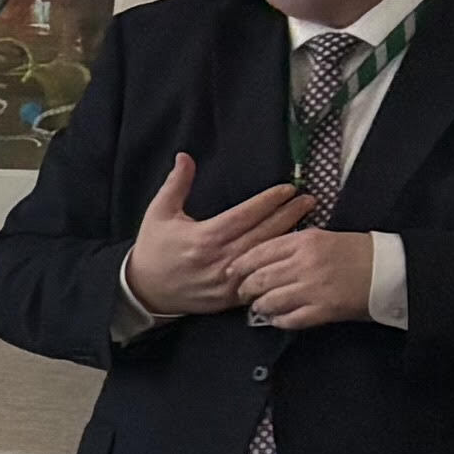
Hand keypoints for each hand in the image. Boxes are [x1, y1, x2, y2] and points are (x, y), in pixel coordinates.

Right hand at [120, 151, 310, 320]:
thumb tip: (185, 156)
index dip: (269, 200)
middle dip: (289, 214)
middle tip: (309, 200)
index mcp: (204, 237)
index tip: (288, 188)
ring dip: (289, 236)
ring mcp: (228, 280)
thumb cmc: (153, 249)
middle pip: (264, 233)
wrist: (145, 291)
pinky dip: (278, 263)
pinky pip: (262, 277)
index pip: (246, 214)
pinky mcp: (231, 296)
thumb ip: (176, 184)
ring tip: (308, 220)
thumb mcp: (158, 213)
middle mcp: (219, 259)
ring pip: (267, 255)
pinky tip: (290, 251)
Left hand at [226, 223, 386, 330]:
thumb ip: (291, 246)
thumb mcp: (322, 238)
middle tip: (243, 294)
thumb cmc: (356, 252)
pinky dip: (279, 321)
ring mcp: (314, 288)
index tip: (231, 273)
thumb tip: (259, 258)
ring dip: (261, 307)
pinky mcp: (325, 309)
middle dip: (245, 290)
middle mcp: (305, 263)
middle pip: (259, 279)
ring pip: (270, 301)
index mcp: (303, 241)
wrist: (391, 269)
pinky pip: (290, 319)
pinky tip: (279, 319)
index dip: (240, 266)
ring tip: (260, 308)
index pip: (258, 253)